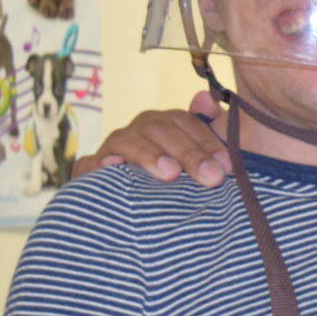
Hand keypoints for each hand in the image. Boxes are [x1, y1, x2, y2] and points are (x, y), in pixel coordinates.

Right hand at [72, 90, 229, 185]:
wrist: (136, 216)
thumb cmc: (179, 185)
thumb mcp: (199, 160)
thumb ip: (208, 132)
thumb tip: (206, 99)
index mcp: (166, 125)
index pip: (186, 122)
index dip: (207, 141)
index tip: (227, 165)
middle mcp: (139, 131)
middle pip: (161, 129)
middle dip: (189, 153)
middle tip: (211, 177)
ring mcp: (112, 149)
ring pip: (128, 140)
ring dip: (150, 155)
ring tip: (171, 174)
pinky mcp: (89, 170)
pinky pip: (89, 164)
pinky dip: (98, 165)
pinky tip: (114, 168)